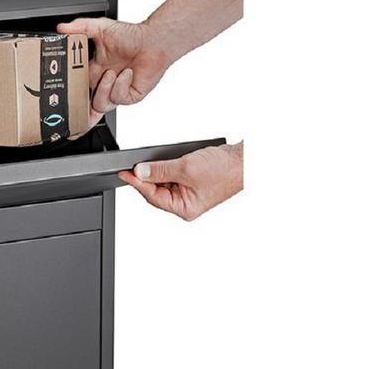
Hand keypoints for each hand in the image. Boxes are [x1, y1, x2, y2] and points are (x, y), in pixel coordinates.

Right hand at [57, 17, 170, 118]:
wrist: (154, 40)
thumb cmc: (132, 35)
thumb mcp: (101, 28)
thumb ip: (80, 27)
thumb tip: (62, 28)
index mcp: (95, 70)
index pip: (77, 86)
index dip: (70, 91)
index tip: (64, 90)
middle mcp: (104, 83)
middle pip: (86, 102)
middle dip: (81, 105)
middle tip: (79, 96)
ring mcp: (116, 90)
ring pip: (100, 104)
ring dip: (103, 89)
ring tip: (111, 73)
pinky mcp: (129, 96)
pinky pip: (118, 98)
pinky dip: (120, 85)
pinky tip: (127, 73)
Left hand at [118, 142, 242, 220]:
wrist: (244, 160)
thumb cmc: (224, 170)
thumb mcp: (185, 168)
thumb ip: (160, 170)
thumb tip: (141, 172)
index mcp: (184, 209)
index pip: (152, 197)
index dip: (137, 184)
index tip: (124, 173)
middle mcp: (186, 204)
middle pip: (156, 190)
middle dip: (147, 177)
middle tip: (135, 164)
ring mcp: (189, 193)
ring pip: (164, 182)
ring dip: (158, 170)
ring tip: (155, 161)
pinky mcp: (193, 181)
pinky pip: (173, 175)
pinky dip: (168, 167)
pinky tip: (168, 160)